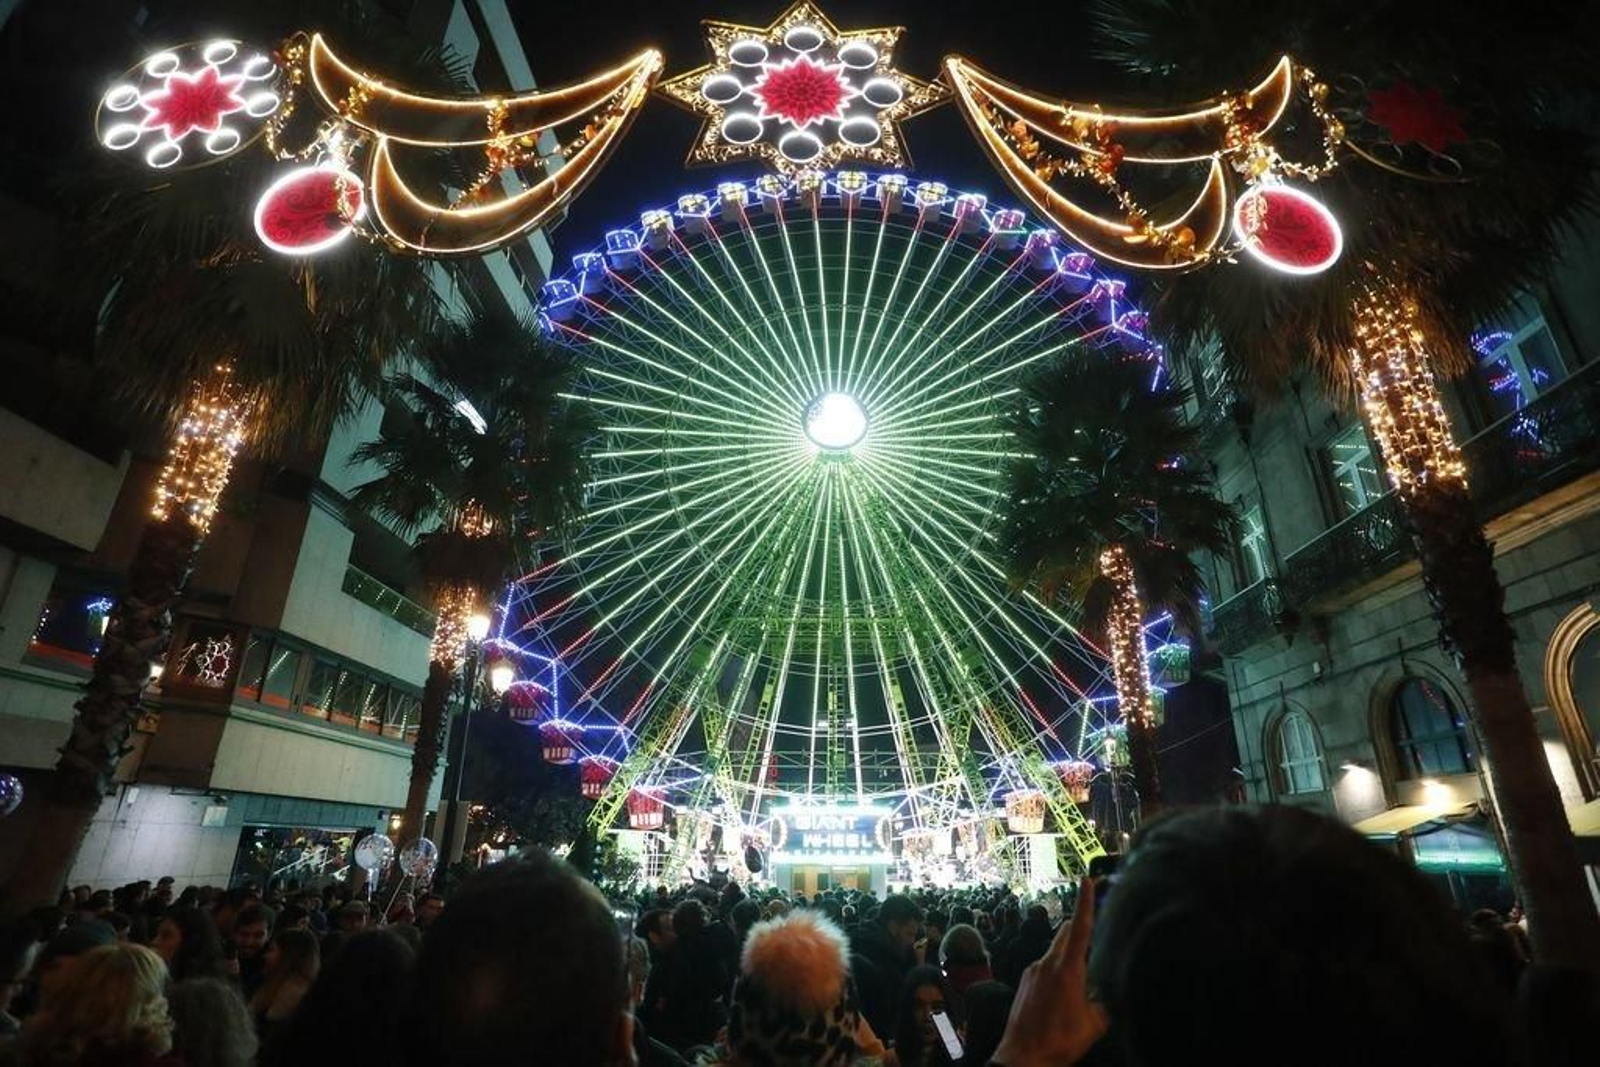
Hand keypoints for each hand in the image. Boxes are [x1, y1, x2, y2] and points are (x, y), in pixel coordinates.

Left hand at [989, 878, 1107, 1066]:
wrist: (1022, 1057)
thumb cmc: (1059, 1041)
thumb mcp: (1094, 1023)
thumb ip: (1103, 1000)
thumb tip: (1106, 990)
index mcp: (1067, 969)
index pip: (1080, 928)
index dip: (1084, 902)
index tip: (1085, 879)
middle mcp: (1046, 964)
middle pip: (1066, 935)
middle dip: (1080, 928)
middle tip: (1094, 927)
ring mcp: (1032, 971)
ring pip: (1055, 952)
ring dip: (1069, 955)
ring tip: (1082, 976)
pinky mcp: (1024, 982)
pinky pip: (1044, 967)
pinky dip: (1057, 970)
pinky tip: (1064, 992)